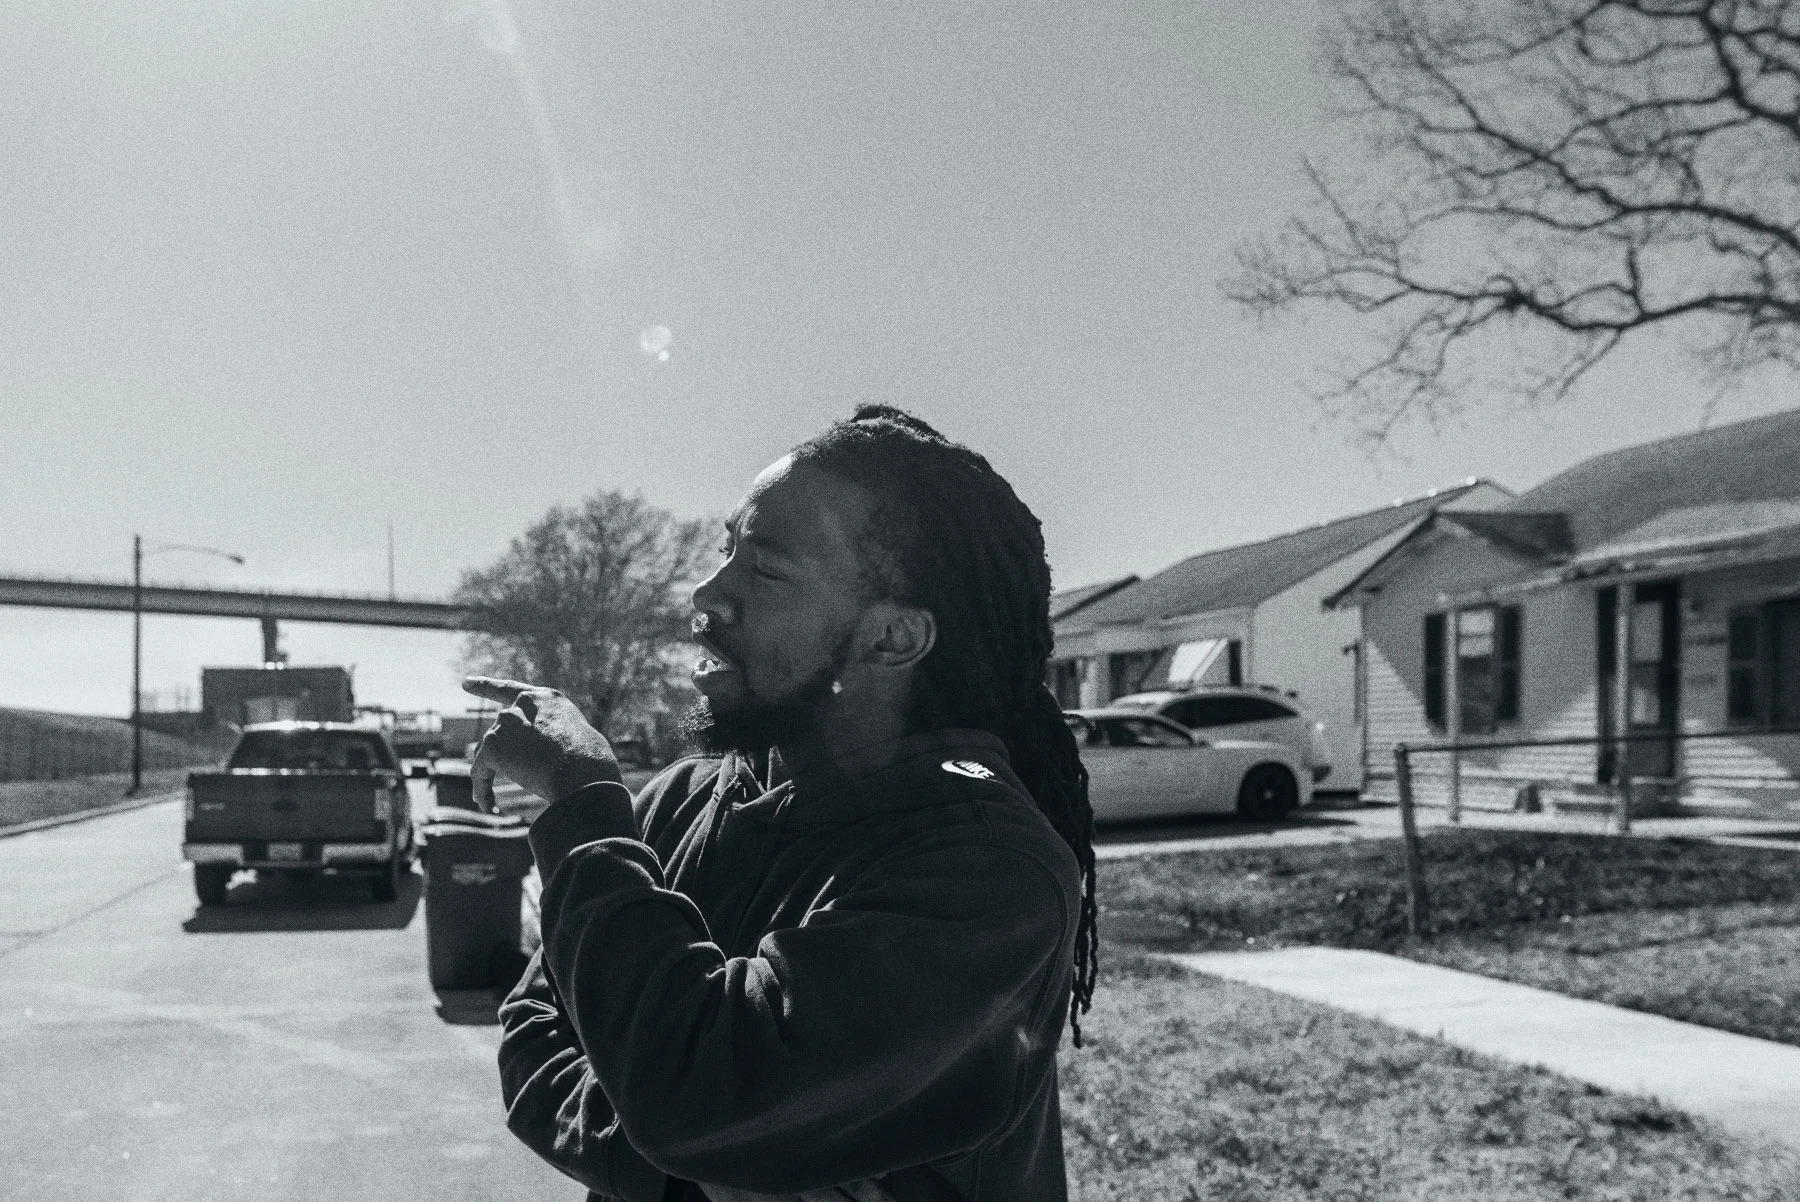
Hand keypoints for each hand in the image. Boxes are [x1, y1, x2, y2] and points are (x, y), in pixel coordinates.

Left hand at [462, 676, 620, 809]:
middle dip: (498, 753)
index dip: (486, 686)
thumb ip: (556, 737)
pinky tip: (488, 806)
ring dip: (491, 775)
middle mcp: (523, 704)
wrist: (583, 772)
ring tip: (496, 803)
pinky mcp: (492, 744)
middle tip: (496, 779)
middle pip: (500, 730)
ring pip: (488, 753)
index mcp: (547, 699)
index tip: (466, 683)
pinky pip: (480, 772)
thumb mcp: (577, 738)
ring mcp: (506, 722)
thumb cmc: (592, 763)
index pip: (511, 690)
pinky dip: (482, 789)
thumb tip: (548, 758)